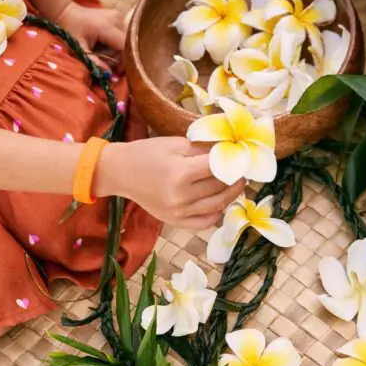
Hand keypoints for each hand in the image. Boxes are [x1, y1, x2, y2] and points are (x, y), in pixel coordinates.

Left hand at [55, 2, 124, 71]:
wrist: (65, 12)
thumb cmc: (69, 30)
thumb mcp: (79, 49)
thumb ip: (94, 63)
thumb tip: (108, 75)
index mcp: (107, 27)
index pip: (125, 46)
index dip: (124, 61)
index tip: (116, 70)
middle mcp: (116, 19)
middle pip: (126, 44)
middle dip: (117, 56)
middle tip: (104, 62)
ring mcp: (117, 16)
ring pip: (125, 40)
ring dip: (115, 49)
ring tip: (100, 51)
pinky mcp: (117, 16)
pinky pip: (121, 34)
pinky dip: (114, 42)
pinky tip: (103, 43)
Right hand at [95, 137, 245, 228]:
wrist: (122, 172)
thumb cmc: (147, 154)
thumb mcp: (175, 144)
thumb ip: (203, 149)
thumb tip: (228, 151)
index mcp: (180, 174)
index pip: (217, 168)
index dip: (233, 161)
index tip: (241, 155)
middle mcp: (181, 196)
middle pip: (219, 187)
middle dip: (235, 176)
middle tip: (243, 168)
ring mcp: (178, 212)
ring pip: (217, 205)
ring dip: (232, 194)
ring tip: (238, 183)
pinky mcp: (175, 221)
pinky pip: (204, 222)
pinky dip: (217, 212)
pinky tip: (221, 201)